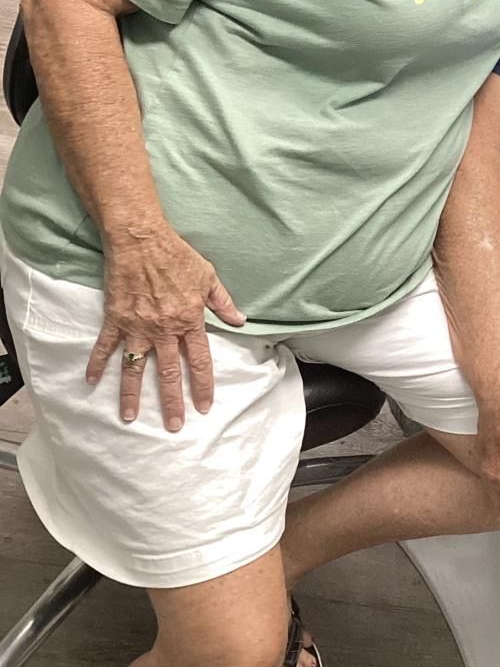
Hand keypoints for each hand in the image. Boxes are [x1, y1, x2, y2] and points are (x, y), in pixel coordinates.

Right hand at [87, 223, 245, 430]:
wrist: (141, 240)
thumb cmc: (177, 255)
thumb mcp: (208, 276)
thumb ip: (223, 302)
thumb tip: (239, 321)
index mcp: (189, 320)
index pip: (199, 360)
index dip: (202, 385)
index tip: (204, 406)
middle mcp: (163, 329)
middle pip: (169, 372)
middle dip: (172, 401)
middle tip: (174, 426)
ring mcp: (137, 326)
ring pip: (135, 367)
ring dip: (132, 394)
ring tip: (130, 418)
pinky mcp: (116, 319)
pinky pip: (106, 347)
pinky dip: (98, 364)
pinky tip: (91, 382)